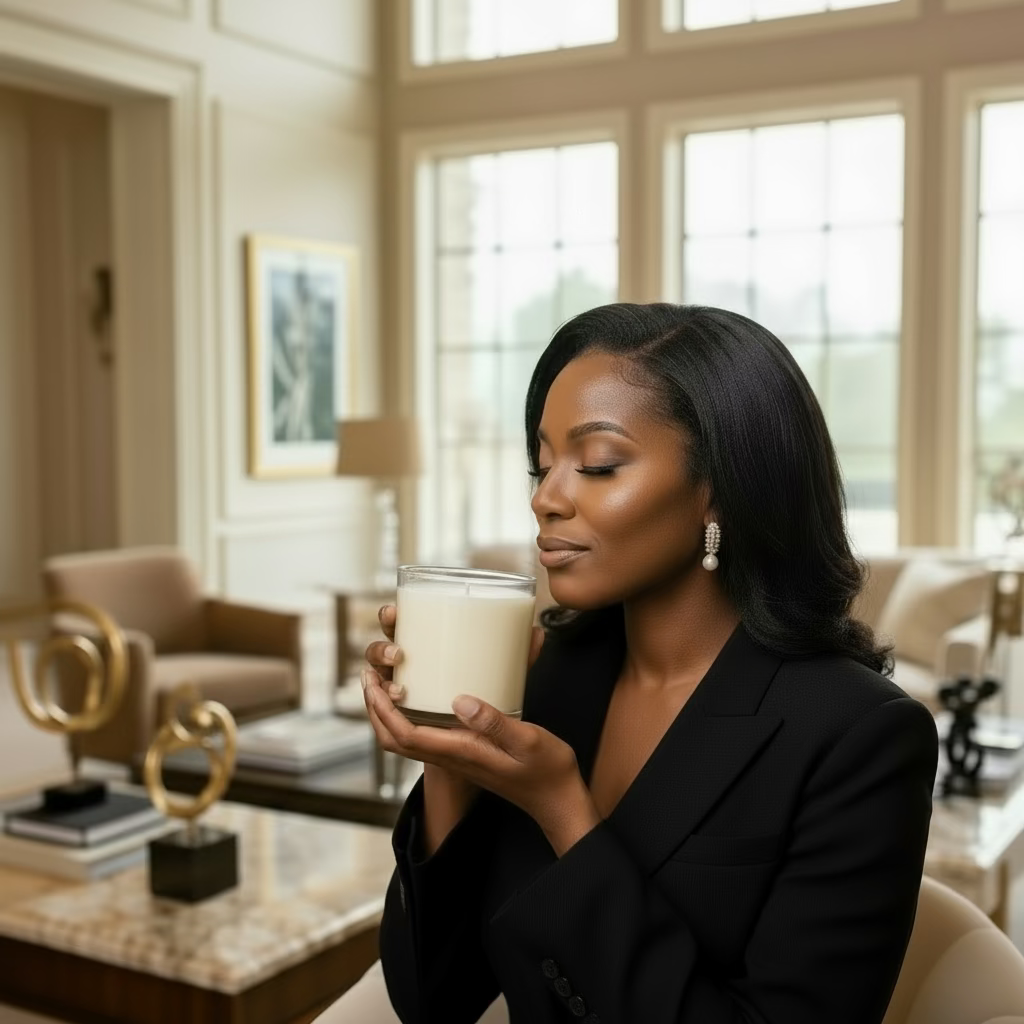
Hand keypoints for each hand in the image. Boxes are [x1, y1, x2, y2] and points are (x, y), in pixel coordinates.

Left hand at [362, 620, 590, 836]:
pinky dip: (408, 716)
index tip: (374, 682)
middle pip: (394, 740)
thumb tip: (459, 699)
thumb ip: (494, 722)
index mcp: (461, 752)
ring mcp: (456, 756)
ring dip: (387, 713)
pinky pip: (423, 737)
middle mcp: (451, 756)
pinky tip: (420, 696)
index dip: (383, 709)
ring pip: (405, 740)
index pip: (405, 735)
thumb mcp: (528, 740)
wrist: (556, 800)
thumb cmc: (546, 771)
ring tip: (386, 682)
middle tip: (370, 676)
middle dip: (376, 709)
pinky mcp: (464, 752)